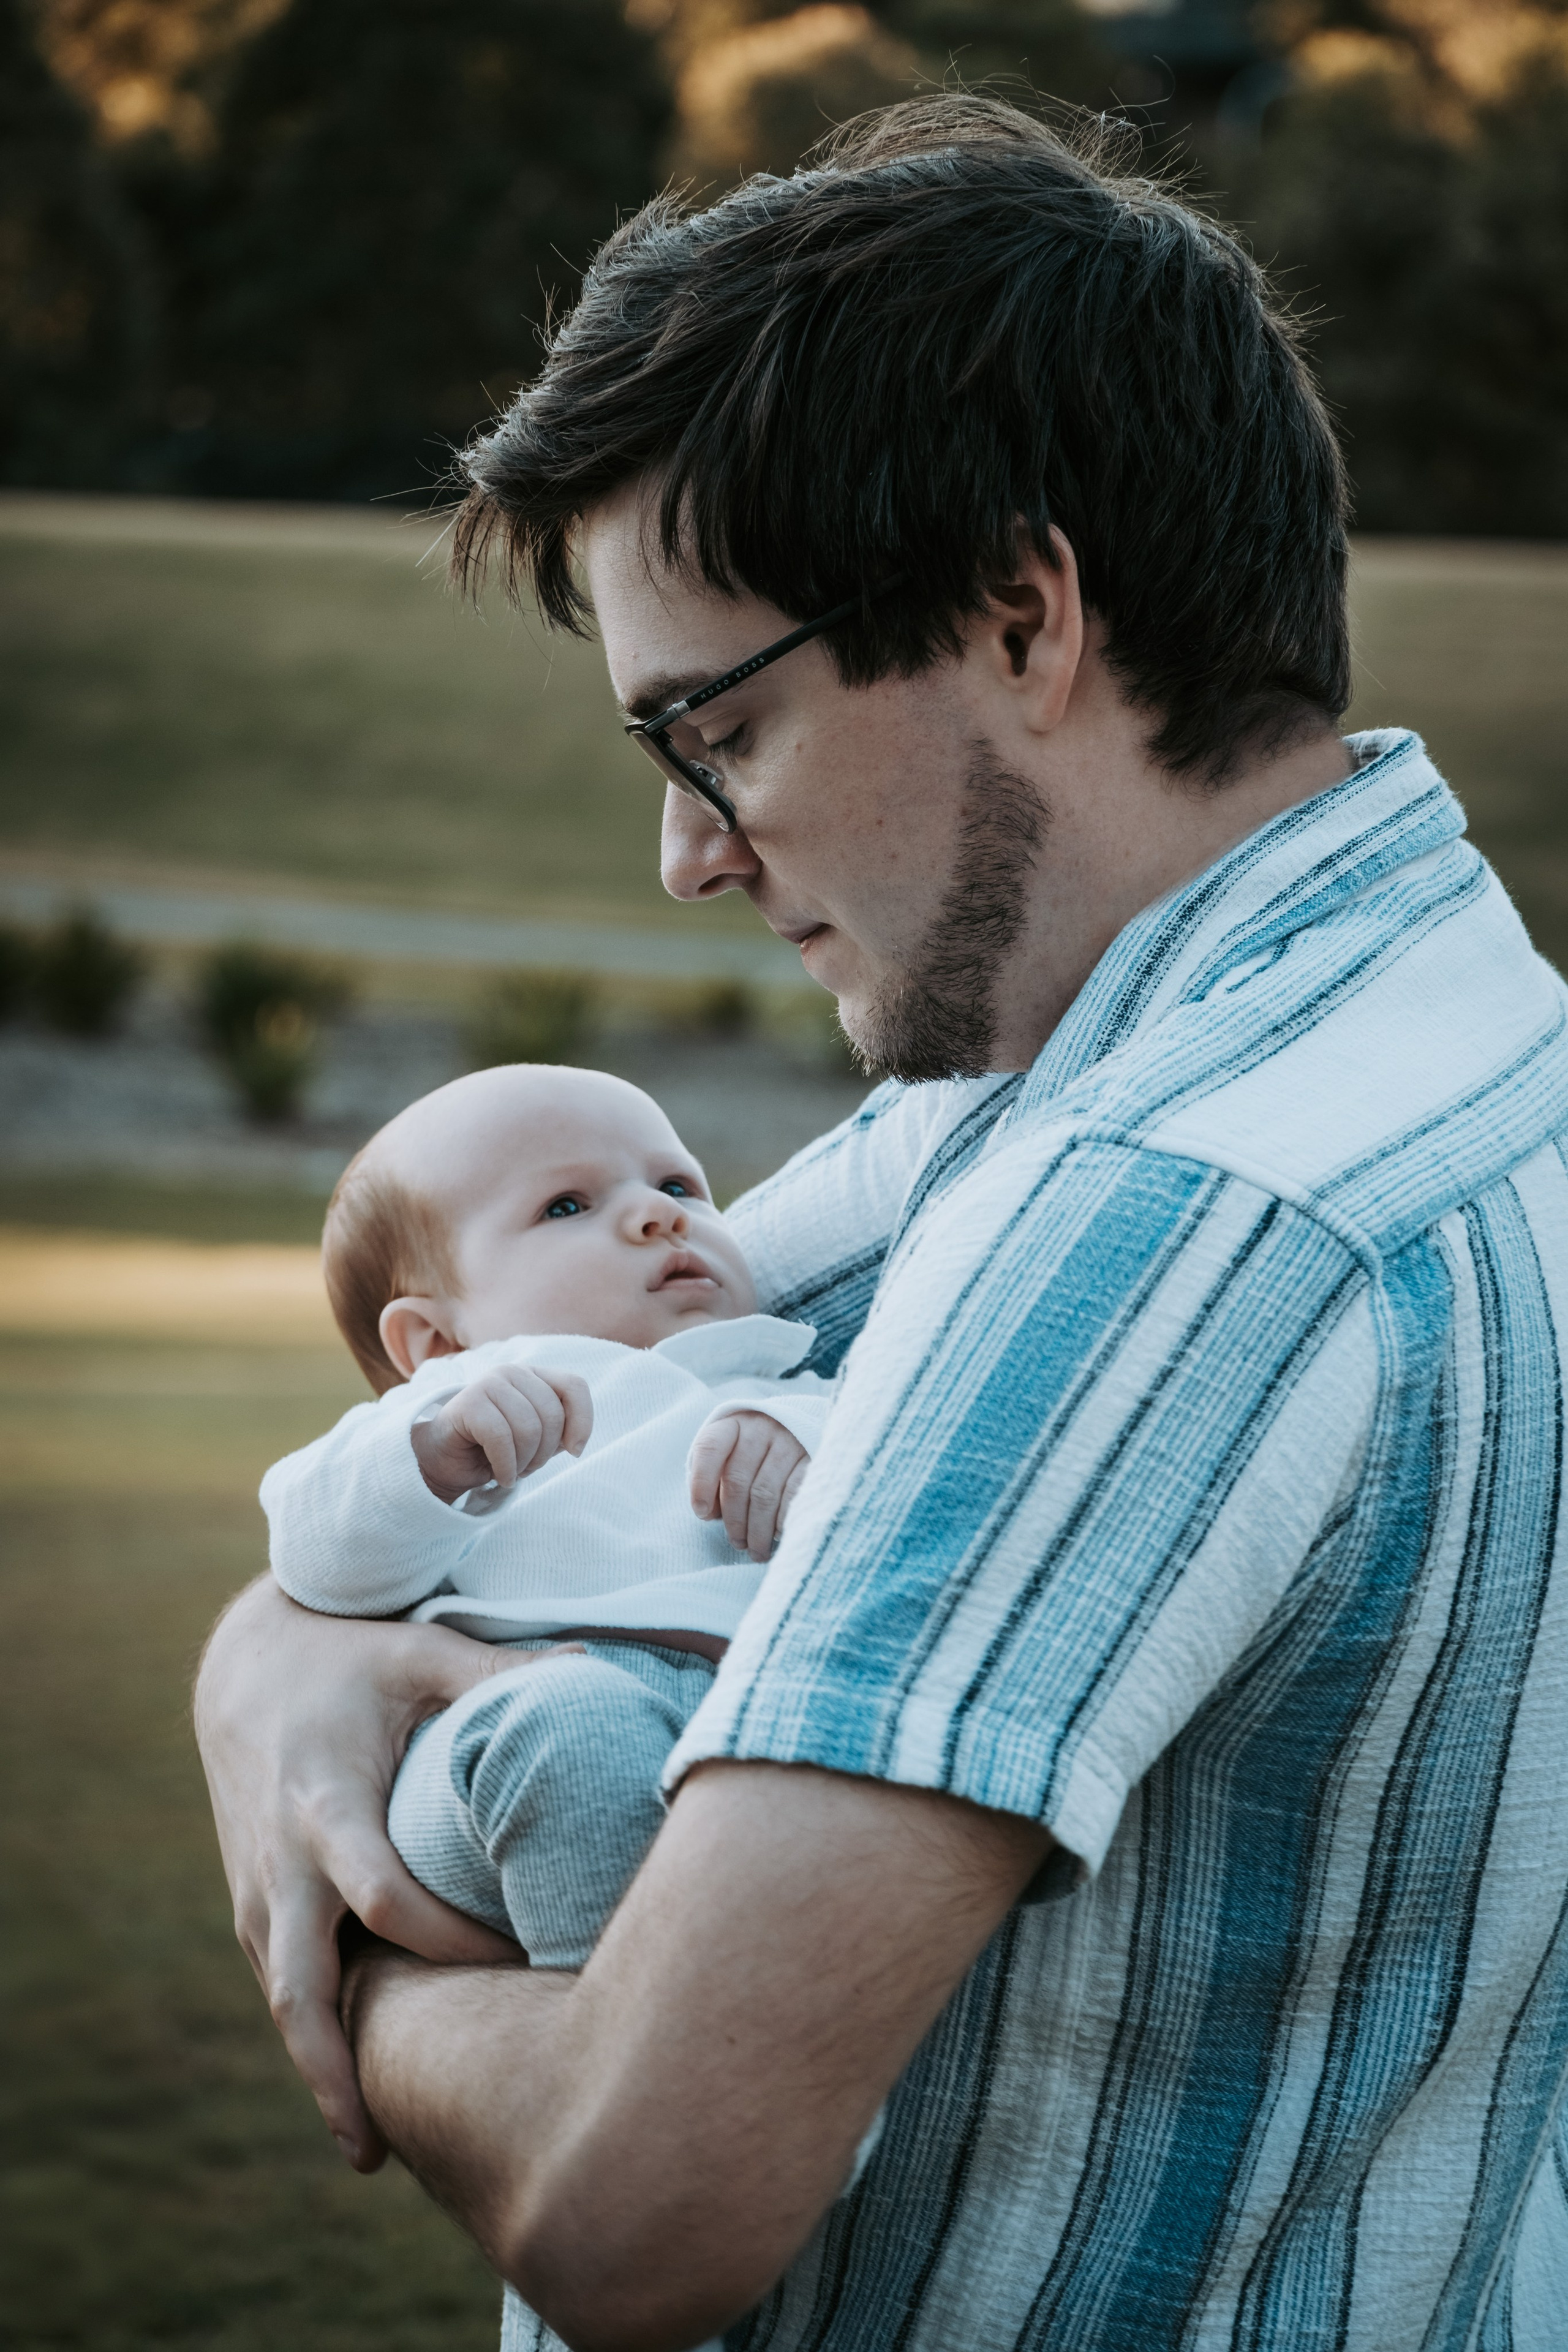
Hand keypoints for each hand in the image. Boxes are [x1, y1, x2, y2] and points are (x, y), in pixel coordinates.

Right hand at [193, 1575, 575, 2168]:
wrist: (246, 1662)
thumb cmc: (348, 1655)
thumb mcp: (421, 1650)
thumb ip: (498, 1668)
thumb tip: (591, 1665)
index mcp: (326, 1805)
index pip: (385, 1900)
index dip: (449, 1944)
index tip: (513, 1973)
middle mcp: (281, 1863)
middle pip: (299, 1989)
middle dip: (335, 2069)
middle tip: (380, 2151)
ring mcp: (257, 1889)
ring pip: (281, 2002)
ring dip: (319, 2071)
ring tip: (370, 2147)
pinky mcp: (251, 1901)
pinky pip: (279, 1983)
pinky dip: (310, 2035)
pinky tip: (352, 2085)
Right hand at [411, 1365, 591, 1503]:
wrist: (446, 1461)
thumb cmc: (497, 1450)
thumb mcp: (538, 1440)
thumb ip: (561, 1431)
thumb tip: (576, 1442)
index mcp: (534, 1375)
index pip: (574, 1386)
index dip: (583, 1421)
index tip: (575, 1452)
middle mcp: (512, 1371)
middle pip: (552, 1415)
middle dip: (545, 1453)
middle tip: (528, 1468)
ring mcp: (488, 1383)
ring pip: (528, 1428)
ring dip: (524, 1463)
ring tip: (512, 1471)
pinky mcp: (468, 1402)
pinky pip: (501, 1438)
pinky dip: (506, 1467)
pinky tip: (501, 1476)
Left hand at [689, 1410, 808, 1561]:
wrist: (798, 1430)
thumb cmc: (754, 1454)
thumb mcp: (730, 1456)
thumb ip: (716, 1481)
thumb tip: (712, 1515)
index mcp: (732, 1425)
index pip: (709, 1449)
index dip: (701, 1483)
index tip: (702, 1514)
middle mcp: (759, 1429)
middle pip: (737, 1479)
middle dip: (734, 1520)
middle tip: (738, 1543)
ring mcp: (788, 1442)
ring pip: (765, 1493)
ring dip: (758, 1529)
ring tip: (756, 1549)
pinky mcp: (811, 1457)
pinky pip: (793, 1495)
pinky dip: (782, 1520)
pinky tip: (778, 1535)